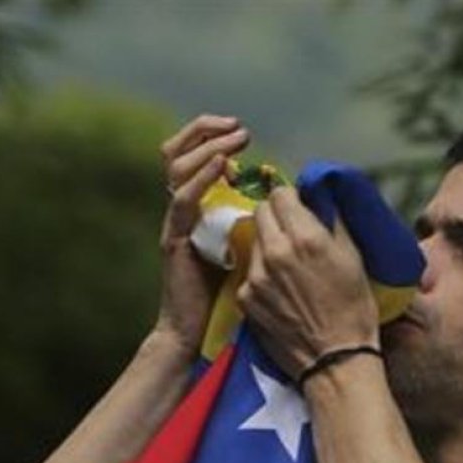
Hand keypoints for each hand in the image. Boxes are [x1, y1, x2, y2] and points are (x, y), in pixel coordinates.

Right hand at [151, 114, 250, 355]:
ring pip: (177, 168)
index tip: (243, 133)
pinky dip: (202, 178)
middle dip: (206, 132)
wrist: (197, 333)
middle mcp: (182, 209)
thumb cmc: (229, 296)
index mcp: (199, 207)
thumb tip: (286, 197)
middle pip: (176, 153)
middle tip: (238, 129)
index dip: (213, 137)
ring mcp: (176, 222)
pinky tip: (222, 167)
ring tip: (235, 141)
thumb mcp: (248, 246)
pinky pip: (184, 200)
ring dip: (208, 148)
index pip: (194, 157)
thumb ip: (256, 220)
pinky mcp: (175, 239)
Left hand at [237, 187, 379, 379]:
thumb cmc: (353, 309)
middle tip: (292, 232)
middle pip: (260, 212)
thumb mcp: (354, 257)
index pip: (280, 193)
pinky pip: (249, 272)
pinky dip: (261, 274)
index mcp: (305, 238)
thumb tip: (322, 196)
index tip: (299, 209)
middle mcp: (275, 252)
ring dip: (267, 244)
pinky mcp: (245, 299)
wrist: (335, 360)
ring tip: (287, 264)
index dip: (291, 199)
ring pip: (253, 241)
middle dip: (275, 216)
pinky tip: (279, 289)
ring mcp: (255, 277)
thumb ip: (334, 220)